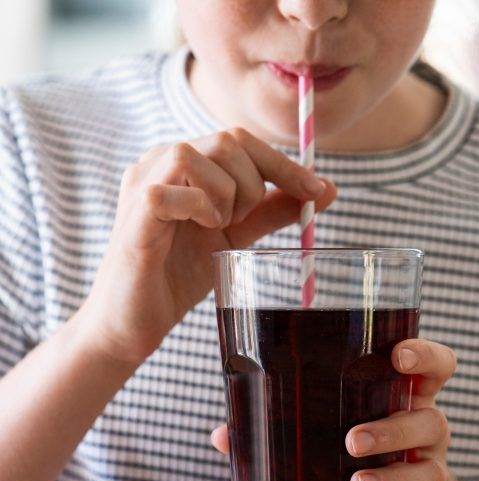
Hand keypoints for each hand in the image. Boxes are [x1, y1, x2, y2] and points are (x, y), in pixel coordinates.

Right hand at [79, 128, 336, 365]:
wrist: (135, 321)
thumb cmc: (179, 275)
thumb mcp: (236, 236)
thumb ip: (272, 211)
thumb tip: (324, 190)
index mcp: (184, 163)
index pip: (241, 139)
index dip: (283, 163)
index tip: (317, 190)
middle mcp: (158, 162)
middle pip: (227, 140)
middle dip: (254, 184)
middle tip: (244, 222)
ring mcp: (141, 183)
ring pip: (196, 155)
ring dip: (225, 195)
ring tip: (217, 227)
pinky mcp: (133, 212)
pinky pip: (170, 191)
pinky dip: (198, 208)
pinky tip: (200, 229)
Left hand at [211, 339, 456, 480]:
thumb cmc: (358, 449)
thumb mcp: (330, 428)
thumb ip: (281, 424)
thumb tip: (223, 435)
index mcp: (405, 399)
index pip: (435, 367)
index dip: (424, 357)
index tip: (400, 356)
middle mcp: (427, 433)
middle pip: (429, 422)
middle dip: (392, 430)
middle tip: (352, 441)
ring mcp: (432, 472)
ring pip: (429, 472)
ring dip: (393, 480)